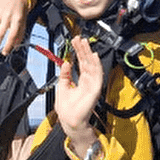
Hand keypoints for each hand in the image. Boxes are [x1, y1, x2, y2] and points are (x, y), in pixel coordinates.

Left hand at [54, 35, 104, 153]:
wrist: (69, 121)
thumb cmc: (67, 108)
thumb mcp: (62, 86)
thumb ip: (65, 75)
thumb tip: (66, 62)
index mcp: (81, 81)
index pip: (81, 63)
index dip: (79, 52)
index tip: (75, 41)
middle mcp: (88, 81)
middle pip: (87, 62)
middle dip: (83, 49)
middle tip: (79, 38)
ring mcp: (93, 85)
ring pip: (92, 66)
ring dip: (89, 54)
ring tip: (85, 43)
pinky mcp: (95, 89)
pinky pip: (97, 75)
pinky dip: (96, 65)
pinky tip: (93, 56)